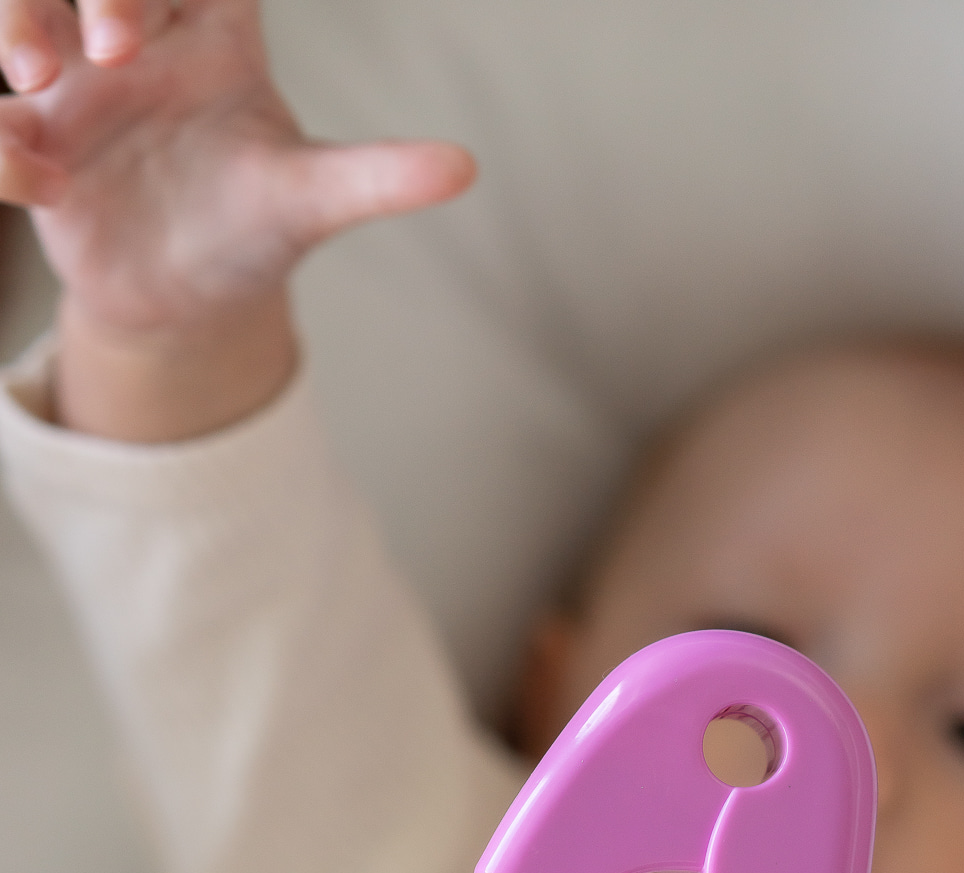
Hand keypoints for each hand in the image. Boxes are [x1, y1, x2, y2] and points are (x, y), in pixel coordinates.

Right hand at [0, 0, 473, 434]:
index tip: (151, 22)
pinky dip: (4, 145)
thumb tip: (464, 169)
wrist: (190, 300)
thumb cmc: (254, 228)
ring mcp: (72, 77)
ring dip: (19, 23)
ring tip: (35, 82)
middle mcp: (136, 34)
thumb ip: (376, 178)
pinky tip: (40, 185)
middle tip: (110, 47)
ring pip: (23, 9)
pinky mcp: (30, 131)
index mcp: (211, 25)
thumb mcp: (311, 203)